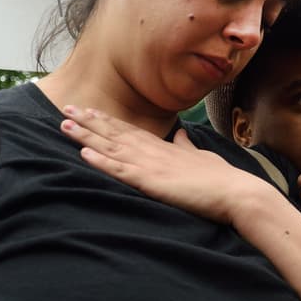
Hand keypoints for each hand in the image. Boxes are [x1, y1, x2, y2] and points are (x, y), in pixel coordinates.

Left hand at [60, 106, 268, 225]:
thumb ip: (185, 145)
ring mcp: (151, 165)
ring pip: (111, 147)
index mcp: (163, 146)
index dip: (106, 121)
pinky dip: (101, 161)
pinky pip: (120, 170)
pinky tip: (84, 153)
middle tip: (65, 109)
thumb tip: (179, 134)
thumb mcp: (200, 156)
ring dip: (86, 136)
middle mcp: (153, 151)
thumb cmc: (220, 177)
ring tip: (64, 125)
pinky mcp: (152, 181)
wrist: (236, 191)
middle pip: (114, 133)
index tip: (88, 111)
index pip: (128, 130)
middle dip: (88, 121)